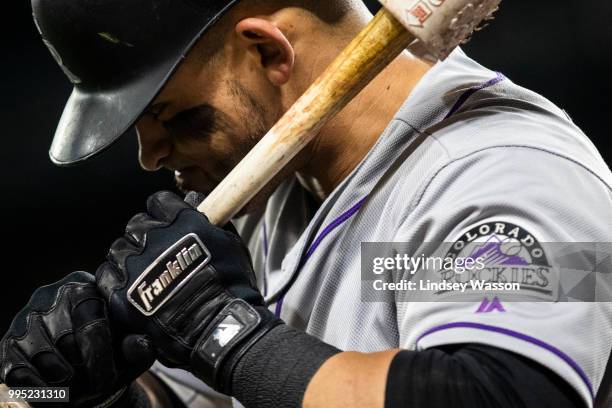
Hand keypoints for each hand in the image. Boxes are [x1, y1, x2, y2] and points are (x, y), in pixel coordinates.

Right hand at [0, 271, 155, 406]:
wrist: (83, 368)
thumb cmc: (113, 353)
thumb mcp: (132, 349)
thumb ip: (141, 346)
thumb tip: (139, 344)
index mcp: (86, 287)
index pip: (91, 324)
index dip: (100, 358)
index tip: (107, 379)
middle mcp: (50, 295)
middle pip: (67, 343)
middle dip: (84, 371)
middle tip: (94, 383)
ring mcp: (26, 318)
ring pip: (45, 360)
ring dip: (65, 383)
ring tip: (79, 384)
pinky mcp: (9, 343)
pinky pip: (22, 374)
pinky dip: (43, 391)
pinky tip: (57, 389)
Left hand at [96, 191, 280, 393]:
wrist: (219, 325)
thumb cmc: (231, 286)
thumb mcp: (230, 243)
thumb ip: (210, 220)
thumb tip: (194, 202)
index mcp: (182, 222)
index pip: (159, 202)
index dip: (163, 214)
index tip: (168, 225)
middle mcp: (155, 238)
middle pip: (136, 226)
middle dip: (146, 237)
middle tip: (158, 254)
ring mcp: (136, 265)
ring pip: (119, 250)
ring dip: (130, 259)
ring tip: (144, 274)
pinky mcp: (122, 293)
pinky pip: (106, 276)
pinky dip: (116, 280)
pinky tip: (130, 288)